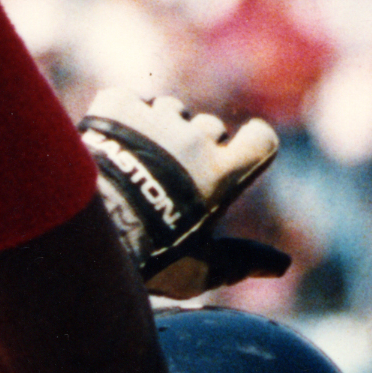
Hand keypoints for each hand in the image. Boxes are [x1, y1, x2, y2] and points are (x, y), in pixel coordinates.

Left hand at [79, 92, 288, 296]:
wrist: (90, 230)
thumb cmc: (151, 257)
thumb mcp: (199, 271)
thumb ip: (240, 262)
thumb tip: (281, 264)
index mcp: (222, 174)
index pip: (262, 139)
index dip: (252, 145)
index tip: (234, 156)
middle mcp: (195, 138)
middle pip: (209, 127)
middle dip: (195, 146)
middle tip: (168, 181)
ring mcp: (155, 119)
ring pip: (168, 110)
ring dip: (158, 128)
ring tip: (135, 167)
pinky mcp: (118, 107)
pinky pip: (128, 101)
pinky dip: (120, 118)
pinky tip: (110, 149)